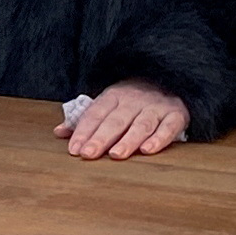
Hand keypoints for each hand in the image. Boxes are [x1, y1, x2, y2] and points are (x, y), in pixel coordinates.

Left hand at [59, 77, 188, 159]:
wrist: (171, 79)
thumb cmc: (133, 99)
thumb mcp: (108, 104)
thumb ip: (85, 119)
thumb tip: (59, 132)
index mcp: (114, 96)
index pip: (95, 114)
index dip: (83, 131)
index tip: (74, 149)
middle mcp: (134, 100)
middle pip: (115, 121)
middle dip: (100, 138)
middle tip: (88, 154)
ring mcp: (156, 107)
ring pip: (141, 125)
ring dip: (128, 140)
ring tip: (116, 154)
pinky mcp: (176, 115)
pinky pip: (168, 127)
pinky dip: (159, 138)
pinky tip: (148, 150)